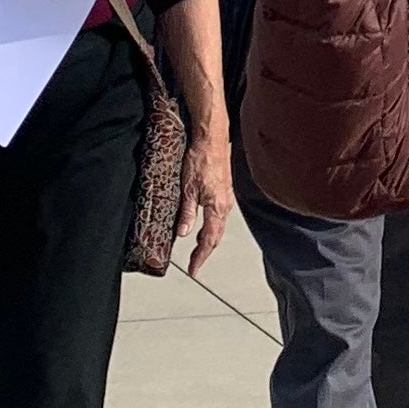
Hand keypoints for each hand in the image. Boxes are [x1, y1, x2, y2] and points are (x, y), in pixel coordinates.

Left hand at [178, 135, 233, 276]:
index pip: (209, 240)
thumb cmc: (202, 158)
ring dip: (208, 239)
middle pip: (216, 236)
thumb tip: (182, 233)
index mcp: (217, 207)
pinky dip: (211, 226)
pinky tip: (203, 225)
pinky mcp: (223, 190)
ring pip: (218, 226)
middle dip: (205, 251)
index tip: (193, 269)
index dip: (200, 257)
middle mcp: (225, 205)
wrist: (212, 137)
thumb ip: (186, 212)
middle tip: (194, 264)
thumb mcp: (188, 188)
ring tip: (197, 249)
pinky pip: (218, 215)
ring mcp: (226, 198)